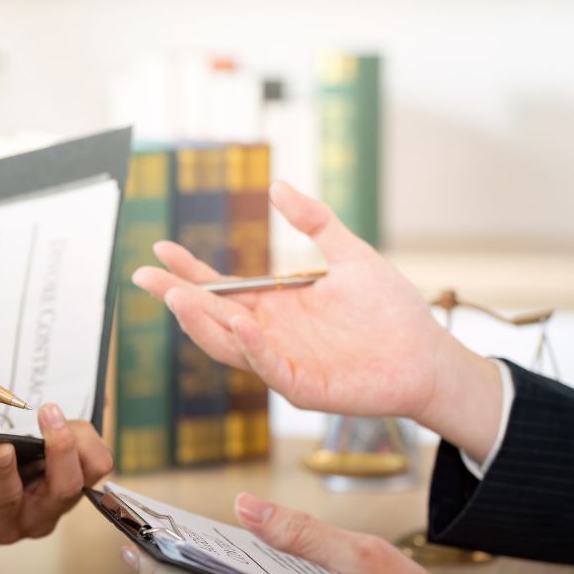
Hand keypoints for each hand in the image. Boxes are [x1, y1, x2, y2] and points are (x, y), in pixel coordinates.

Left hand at [0, 404, 112, 573]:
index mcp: (59, 491)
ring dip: (5, 471)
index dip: (87, 443)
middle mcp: (39, 513)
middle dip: (61, 450)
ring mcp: (3, 524)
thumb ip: (46, 440)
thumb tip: (55, 410)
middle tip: (49, 415)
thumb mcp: (29, 463)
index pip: (95, 471)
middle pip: (65, 488)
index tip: (62, 411)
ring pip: (10, 498)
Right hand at [132, 181, 502, 459]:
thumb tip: (276, 186)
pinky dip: (252, 348)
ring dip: (201, 323)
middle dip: (176, 297)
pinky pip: (270, 367)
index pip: (220, 289)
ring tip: (177, 296)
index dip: (189, 271)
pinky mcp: (305, 387)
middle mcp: (270, 336)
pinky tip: (238, 322)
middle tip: (144, 275)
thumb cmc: (391, 312)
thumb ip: (314, 221)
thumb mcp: (350, 254)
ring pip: (228, 346)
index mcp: (275, 307)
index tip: (161, 247)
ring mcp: (283, 363)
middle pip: (211, 317)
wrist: (429, 355)